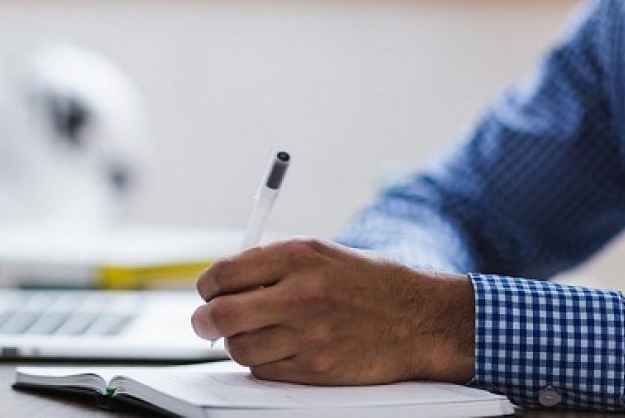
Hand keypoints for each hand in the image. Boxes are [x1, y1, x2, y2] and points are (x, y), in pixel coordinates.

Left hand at [191, 238, 474, 384]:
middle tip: (206, 323)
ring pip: (238, 348)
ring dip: (236, 344)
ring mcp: (309, 334)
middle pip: (221, 315)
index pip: (223, 274)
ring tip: (252, 334)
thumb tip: (221, 284)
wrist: (420, 319)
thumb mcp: (322, 254)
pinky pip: (264, 370)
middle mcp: (301, 293)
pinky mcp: (317, 368)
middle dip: (204, 321)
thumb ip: (272, 264)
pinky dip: (262, 362)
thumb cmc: (369, 284)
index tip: (208, 292)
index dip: (206, 287)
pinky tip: (279, 349)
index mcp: (299, 256)